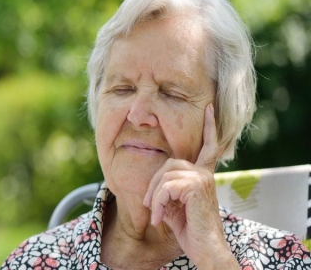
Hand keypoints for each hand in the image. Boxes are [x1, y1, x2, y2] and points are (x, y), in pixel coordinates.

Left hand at [143, 104, 239, 268]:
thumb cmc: (192, 232)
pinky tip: (159, 219)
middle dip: (155, 183)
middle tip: (150, 204)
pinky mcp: (197, 186)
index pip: (208, 147)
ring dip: (155, 196)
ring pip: (165, 175)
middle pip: (170, 163)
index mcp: (203, 176)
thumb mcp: (175, 208)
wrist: (206, 251)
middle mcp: (205, 173)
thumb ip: (168, 192)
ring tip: (155, 214)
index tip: (210, 109)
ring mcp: (202, 178)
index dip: (209, 128)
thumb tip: (153, 190)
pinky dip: (158, 203)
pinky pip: (166, 187)